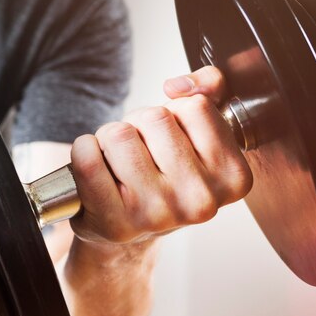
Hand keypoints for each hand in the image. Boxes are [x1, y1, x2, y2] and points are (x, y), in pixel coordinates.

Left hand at [69, 66, 252, 244]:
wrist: (125, 229)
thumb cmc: (161, 180)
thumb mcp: (196, 135)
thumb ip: (208, 92)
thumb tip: (179, 86)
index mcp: (232, 178)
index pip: (194, 107)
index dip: (173, 114)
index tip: (169, 141)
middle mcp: (199, 202)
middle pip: (154, 118)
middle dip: (138, 125)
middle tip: (138, 154)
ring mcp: (157, 214)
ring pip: (119, 133)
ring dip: (109, 138)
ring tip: (118, 164)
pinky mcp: (116, 222)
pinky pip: (87, 157)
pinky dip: (83, 151)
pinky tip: (96, 168)